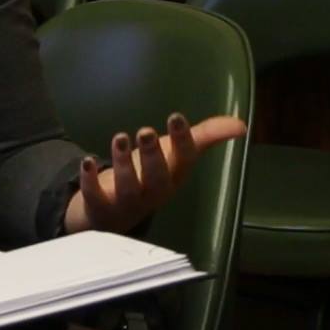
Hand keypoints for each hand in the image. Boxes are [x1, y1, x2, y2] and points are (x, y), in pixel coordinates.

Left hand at [62, 112, 247, 233]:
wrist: (115, 212)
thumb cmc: (152, 176)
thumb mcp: (177, 155)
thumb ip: (206, 136)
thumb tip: (242, 125)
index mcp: (174, 176)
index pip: (183, 159)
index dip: (181, 140)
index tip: (175, 117)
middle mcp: (153, 192)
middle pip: (157, 178)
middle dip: (152, 156)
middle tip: (146, 131)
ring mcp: (127, 202)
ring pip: (127, 187)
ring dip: (122, 163)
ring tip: (119, 138)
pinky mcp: (100, 207)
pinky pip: (95, 196)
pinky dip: (90, 180)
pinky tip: (87, 162)